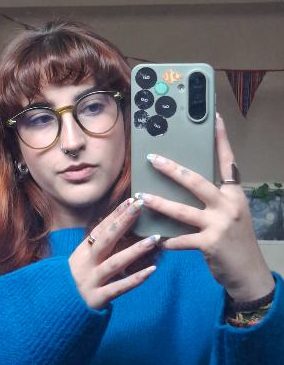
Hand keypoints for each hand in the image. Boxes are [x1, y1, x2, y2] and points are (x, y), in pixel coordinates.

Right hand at [68, 198, 158, 309]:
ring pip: (114, 263)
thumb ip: (101, 246)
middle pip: (106, 239)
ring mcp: (91, 280)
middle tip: (140, 207)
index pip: (101, 228)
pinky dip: (135, 279)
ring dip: (134, 250)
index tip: (132, 201)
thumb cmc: (77, 279)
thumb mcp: (84, 259)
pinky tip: (151, 270)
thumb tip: (123, 227)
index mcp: (83, 251)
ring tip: (154, 239)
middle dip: (123, 222)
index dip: (116, 214)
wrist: (59, 307)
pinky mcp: (96, 298)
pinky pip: (118, 288)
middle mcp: (86, 263)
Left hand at [138, 113, 274, 301]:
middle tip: (152, 158)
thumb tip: (184, 186)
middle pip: (196, 181)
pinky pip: (180, 240)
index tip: (213, 118)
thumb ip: (213, 200)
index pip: (228, 162)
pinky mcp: (210, 244)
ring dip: (158, 203)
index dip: (221, 139)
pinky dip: (167, 240)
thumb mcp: (230, 215)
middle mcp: (228, 205)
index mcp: (234, 195)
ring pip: (182, 210)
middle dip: (171, 169)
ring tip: (141, 197)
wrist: (249, 273)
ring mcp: (220, 224)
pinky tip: (156, 240)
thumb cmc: (236, 241)